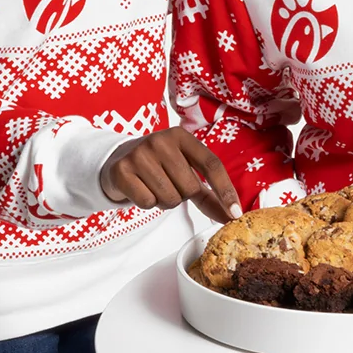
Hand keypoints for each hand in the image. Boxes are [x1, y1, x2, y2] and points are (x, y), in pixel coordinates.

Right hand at [101, 128, 241, 225]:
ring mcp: (139, 154)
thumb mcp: (185, 170)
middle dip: (184, 195)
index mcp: (182, 136)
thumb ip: (209, 192)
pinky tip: (141, 189)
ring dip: (166, 201)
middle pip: (190, 187)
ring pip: (170, 198)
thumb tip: (231, 216)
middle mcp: (161, 140)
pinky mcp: (121, 170)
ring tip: (155, 186)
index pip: (211, 164)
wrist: (118, 160)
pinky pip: (147, 203)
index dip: (225, 190)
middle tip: (170, 184)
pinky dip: (148, 203)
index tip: (235, 213)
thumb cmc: (160, 167)